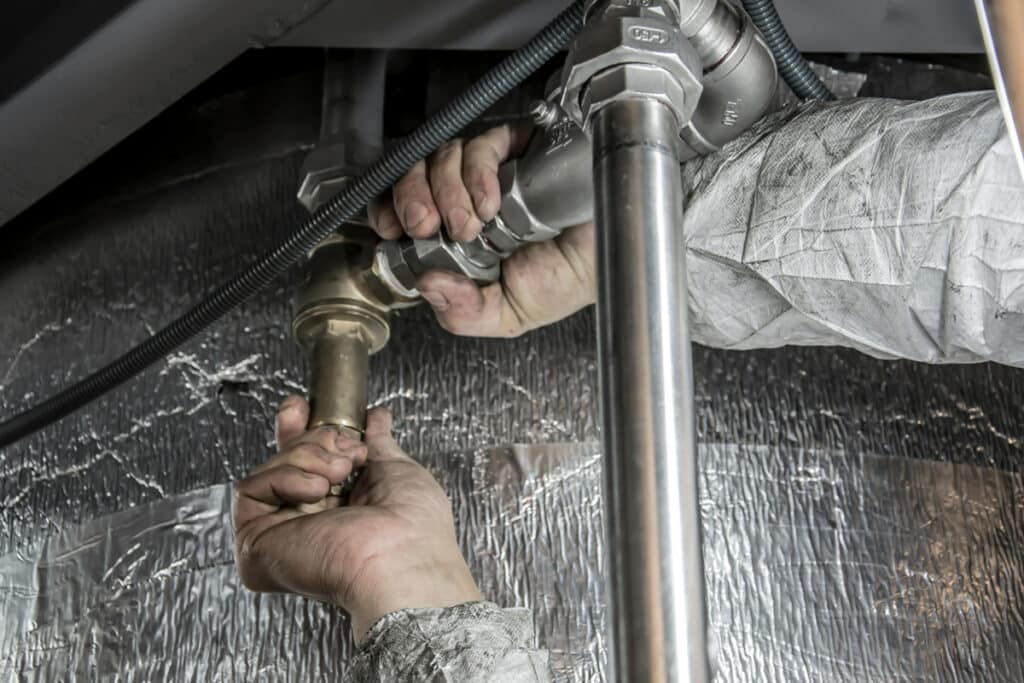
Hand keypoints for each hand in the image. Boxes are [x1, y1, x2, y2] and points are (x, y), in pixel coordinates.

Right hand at [233, 396, 480, 640]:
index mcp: (339, 511)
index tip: (303, 407)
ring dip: (309, 457)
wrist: (402, 556)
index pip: (305, 465)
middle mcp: (307, 525)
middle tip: (344, 450)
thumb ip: (378, 443)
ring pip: (270, 469)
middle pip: (284, 461)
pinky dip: (285, 477)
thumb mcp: (397, 470)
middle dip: (311, 439)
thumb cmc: (413, 528)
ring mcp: (280, 535)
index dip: (299, 431)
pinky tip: (316, 490)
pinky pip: (251, 489)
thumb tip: (376, 418)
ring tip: (339, 474)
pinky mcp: (256, 544)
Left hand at [369, 124, 595, 337]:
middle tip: (425, 225)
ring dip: (445, 189)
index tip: (390, 228)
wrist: (620, 254)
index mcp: (459, 235)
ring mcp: (492, 171)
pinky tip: (492, 201)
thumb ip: (466, 312)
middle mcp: (469, 198)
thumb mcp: (510, 314)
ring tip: (470, 224)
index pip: (408, 208)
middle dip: (410, 197)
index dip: (390, 209)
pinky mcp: (518, 147)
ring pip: (443, 156)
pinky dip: (478, 172)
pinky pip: (483, 144)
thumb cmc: (573, 278)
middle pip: (415, 174)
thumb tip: (427, 286)